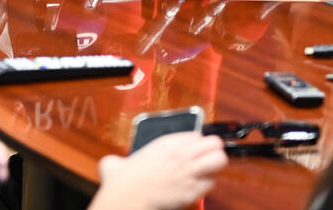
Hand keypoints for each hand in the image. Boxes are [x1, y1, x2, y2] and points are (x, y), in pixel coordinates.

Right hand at [92, 132, 226, 209]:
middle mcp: (182, 153)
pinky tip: (197, 186)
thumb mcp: (115, 163)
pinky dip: (207, 184)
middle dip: (212, 150)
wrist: (129, 198)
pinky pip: (212, 183)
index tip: (191, 148)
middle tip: (206, 157)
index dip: (195, 142)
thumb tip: (112, 164)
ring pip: (220, 160)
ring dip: (215, 165)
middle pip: (214, 143)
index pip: (196, 134)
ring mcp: (190, 171)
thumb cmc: (122, 181)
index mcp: (166, 143)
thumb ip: (117, 160)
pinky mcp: (194, 190)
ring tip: (206, 170)